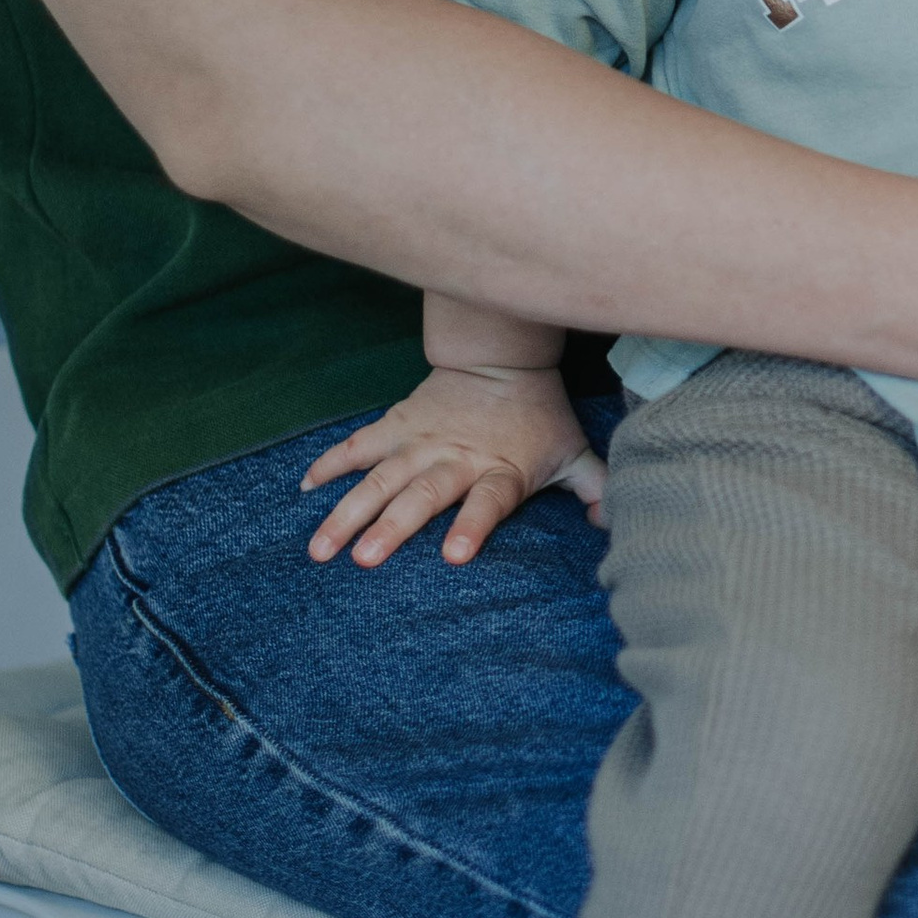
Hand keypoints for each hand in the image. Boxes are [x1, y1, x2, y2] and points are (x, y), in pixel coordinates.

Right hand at [304, 364, 602, 566]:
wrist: (503, 356)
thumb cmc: (539, 417)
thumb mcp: (573, 451)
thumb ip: (595, 487)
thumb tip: (613, 524)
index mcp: (500, 471)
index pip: (488, 502)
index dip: (472, 527)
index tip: (452, 555)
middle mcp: (456, 459)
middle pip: (422, 495)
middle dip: (392, 527)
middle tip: (364, 561)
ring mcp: (421, 441)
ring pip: (380, 478)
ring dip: (348, 511)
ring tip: (320, 547)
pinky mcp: (397, 425)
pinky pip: (358, 446)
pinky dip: (331, 464)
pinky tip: (304, 488)